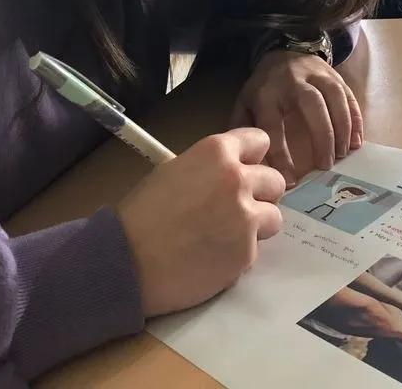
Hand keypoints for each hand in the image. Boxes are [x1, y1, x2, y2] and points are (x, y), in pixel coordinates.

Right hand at [116, 128, 285, 316]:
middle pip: (274, 181)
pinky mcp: (247, 252)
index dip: (253, 158)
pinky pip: (256, 248)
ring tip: (226, 236)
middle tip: (237, 208)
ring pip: (273, 217)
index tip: (246, 170)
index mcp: (216, 152)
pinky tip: (213, 257)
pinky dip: (239, 253)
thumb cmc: (141, 215)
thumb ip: (209, 169)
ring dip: (256, 225)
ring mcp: (246, 217)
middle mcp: (238, 179)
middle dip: (260, 194)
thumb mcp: (173, 171)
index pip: (259, 141)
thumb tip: (229, 174)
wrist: (127, 261)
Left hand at [230, 51, 362, 184]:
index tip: (291, 179)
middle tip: (326, 164)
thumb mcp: (245, 103)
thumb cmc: (264, 87)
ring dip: (342, 128)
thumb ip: (244, 129)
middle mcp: (292, 81)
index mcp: (266, 93)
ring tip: (343, 154)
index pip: (273, 124)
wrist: (284, 50)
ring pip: (334, 97)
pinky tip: (357, 141)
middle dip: (321, 135)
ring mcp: (317, 75)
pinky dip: (355, 119)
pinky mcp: (335, 76)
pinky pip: (348, 96)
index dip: (281, 153)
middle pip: (311, 103)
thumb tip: (248, 161)